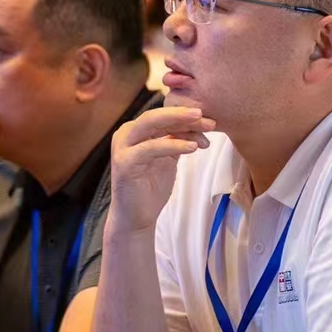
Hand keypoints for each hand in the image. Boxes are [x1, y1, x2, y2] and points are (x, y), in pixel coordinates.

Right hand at [107, 108, 214, 234]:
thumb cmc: (151, 187)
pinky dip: (173, 145)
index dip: (185, 115)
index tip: (209, 119)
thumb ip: (177, 140)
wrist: (136, 217)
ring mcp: (122, 147)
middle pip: (156, 115)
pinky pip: (151, 148)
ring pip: (151, 125)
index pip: (162, 116)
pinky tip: (192, 147)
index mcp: (135, 131)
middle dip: (181, 114)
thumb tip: (200, 125)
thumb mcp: (168, 158)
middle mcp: (125, 134)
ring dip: (180, 125)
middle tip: (204, 114)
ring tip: (205, 129)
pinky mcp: (124, 162)